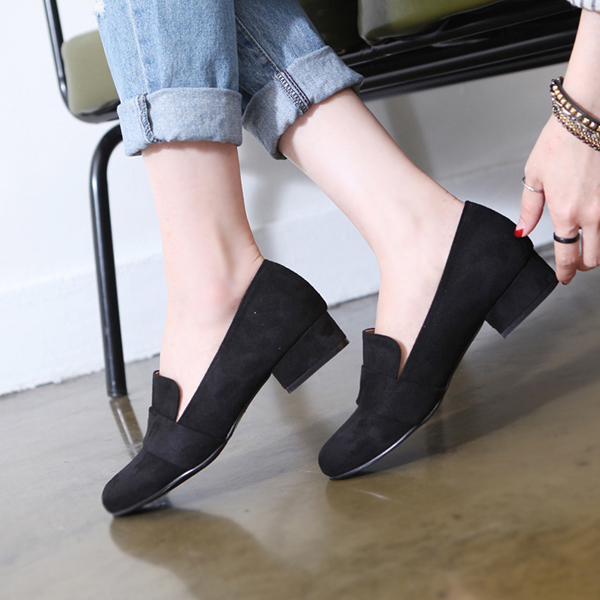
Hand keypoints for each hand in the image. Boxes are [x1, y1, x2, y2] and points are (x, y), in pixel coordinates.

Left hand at [518, 115, 599, 283]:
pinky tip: (598, 224)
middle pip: (594, 257)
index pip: (567, 256)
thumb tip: (522, 232)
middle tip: (577, 262)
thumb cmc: (560, 142)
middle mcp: (593, 214)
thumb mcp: (534, 178)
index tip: (563, 277)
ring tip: (588, 244)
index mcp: (565, 213)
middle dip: (584, 265)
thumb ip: (530, 210)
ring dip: (599, 249)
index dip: (565, 272)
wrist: (588, 117)